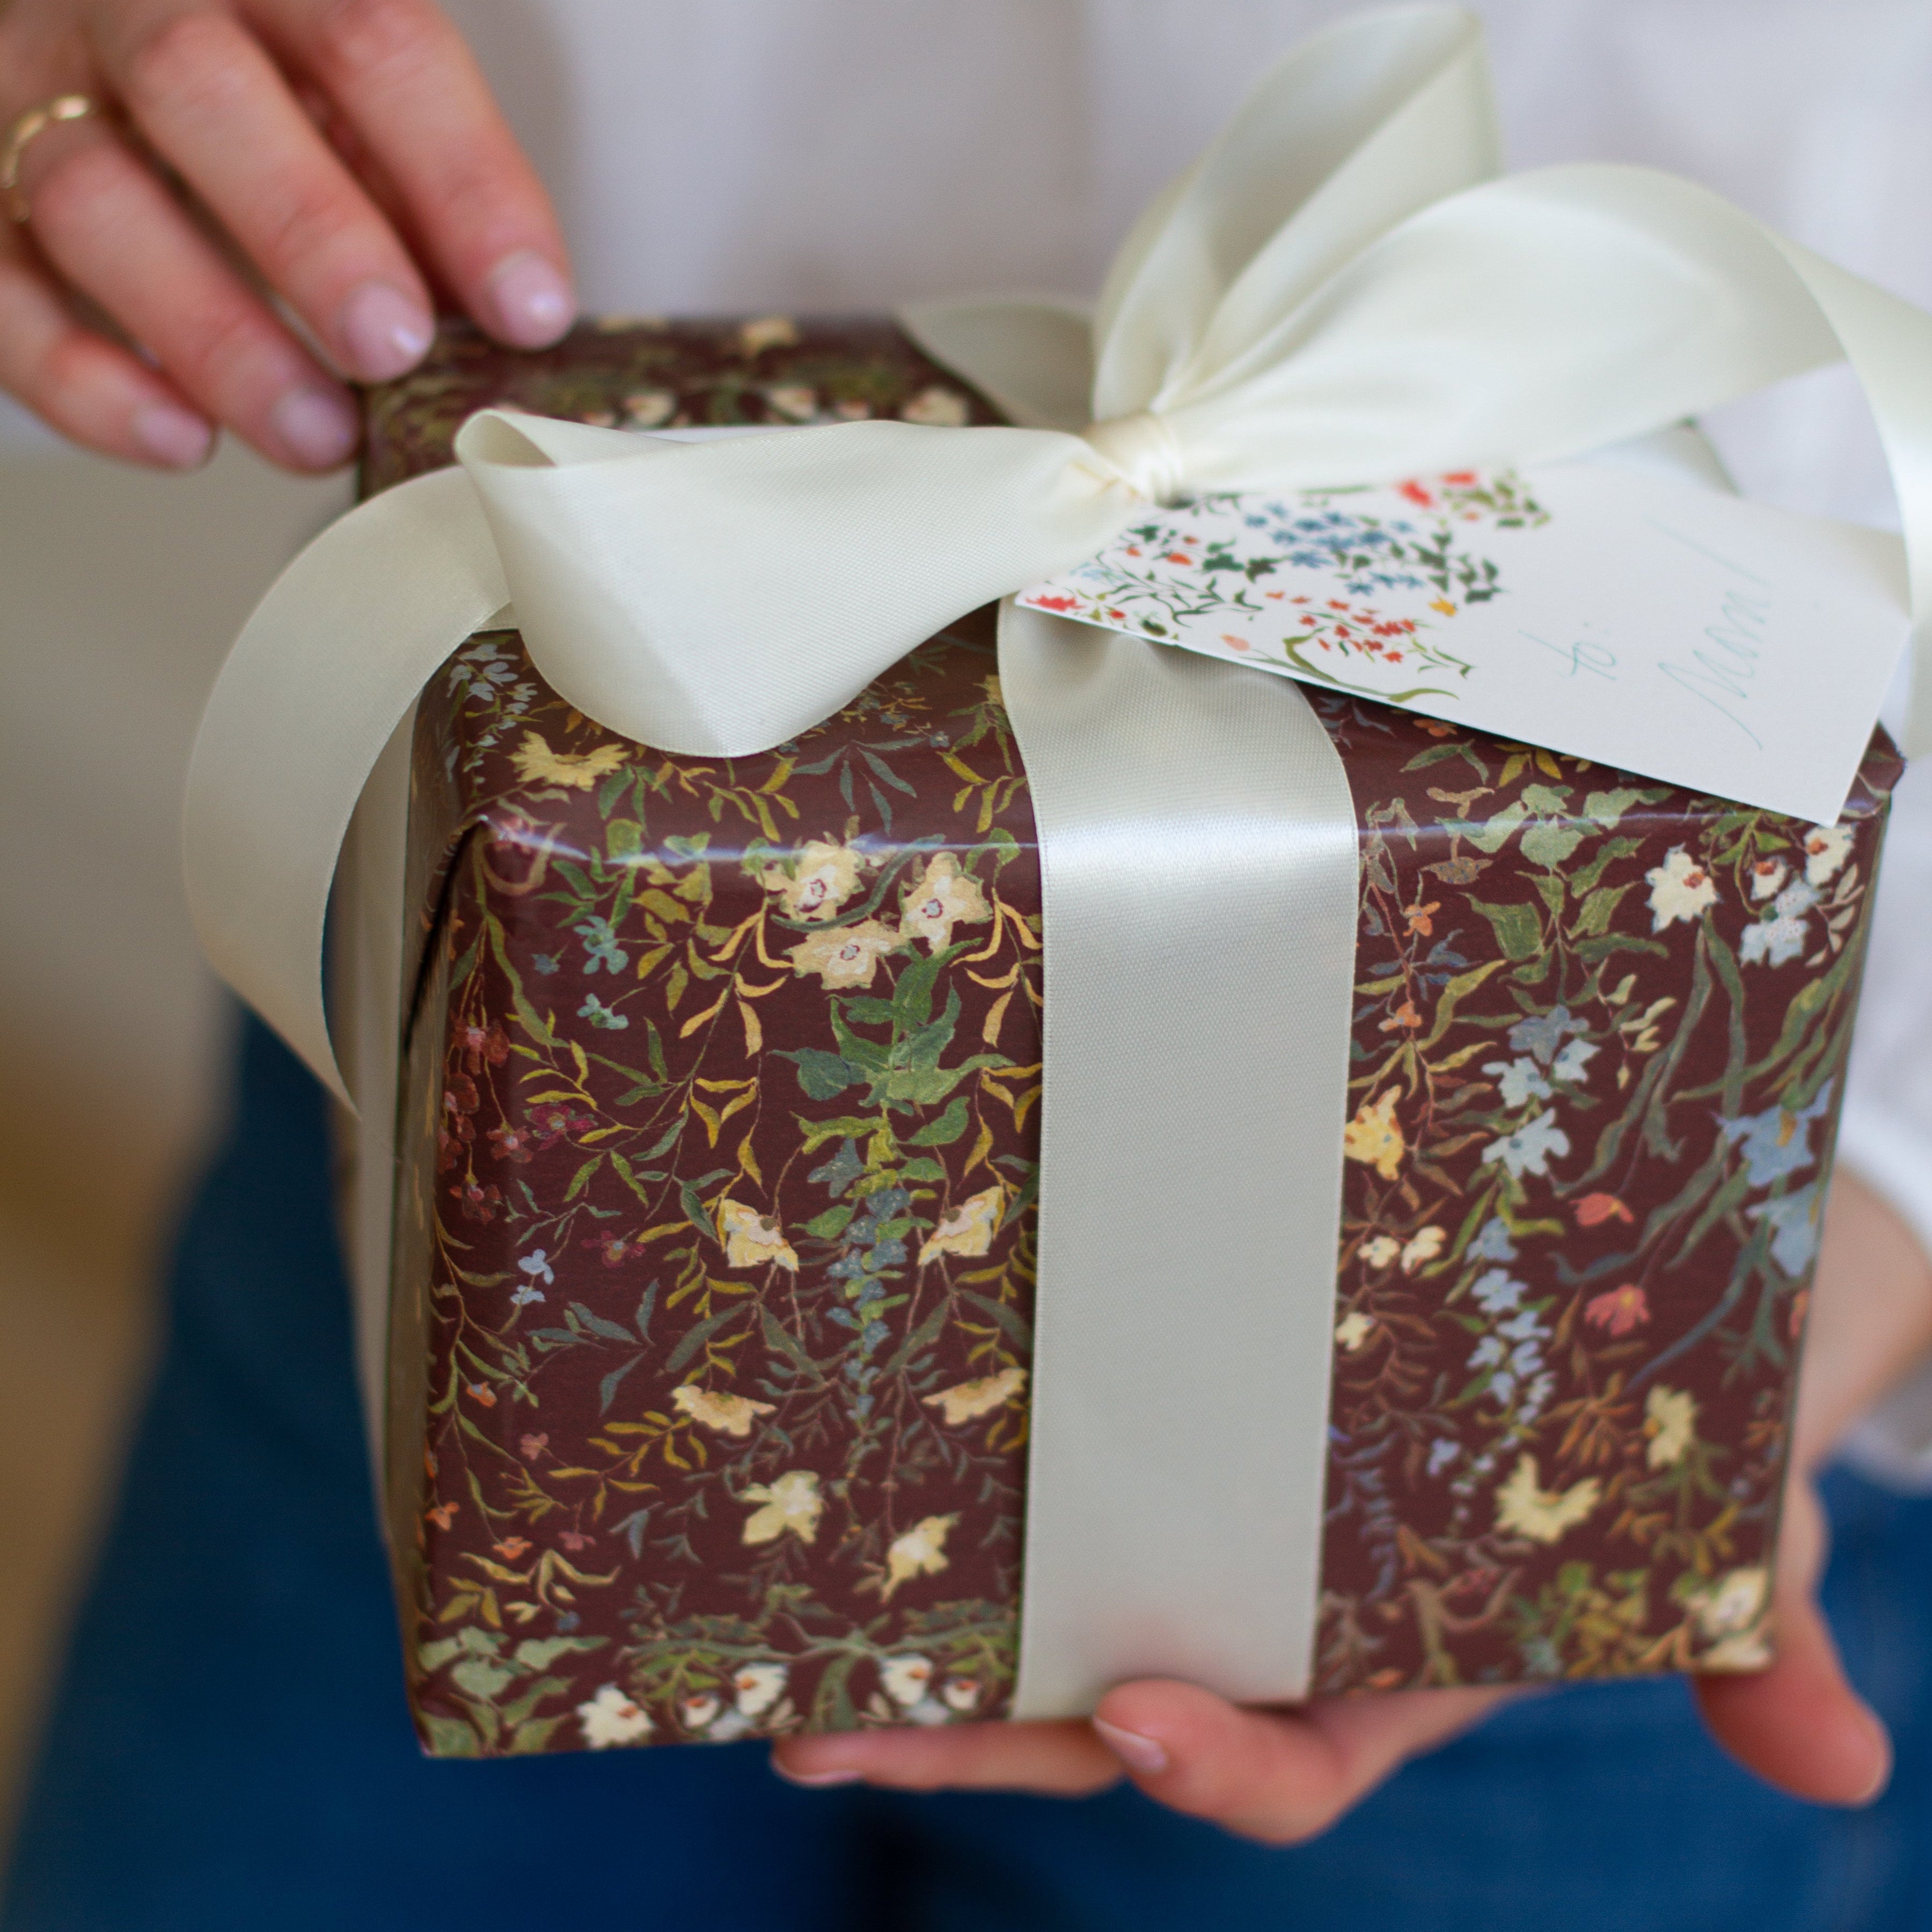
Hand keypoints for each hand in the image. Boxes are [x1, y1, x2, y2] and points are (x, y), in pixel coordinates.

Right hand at [0, 0, 570, 470]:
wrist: (98, 74)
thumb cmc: (263, 107)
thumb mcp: (348, 114)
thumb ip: (419, 193)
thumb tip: (514, 320)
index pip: (369, 38)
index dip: (461, 177)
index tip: (529, 305)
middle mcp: (120, 5)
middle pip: (198, 87)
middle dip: (311, 232)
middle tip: (395, 348)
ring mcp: (22, 95)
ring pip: (92, 195)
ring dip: (218, 335)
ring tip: (318, 434)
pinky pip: (2, 295)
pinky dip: (90, 382)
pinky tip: (185, 440)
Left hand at [770, 1170, 1931, 1839]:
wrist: (1666, 1291)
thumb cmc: (1695, 1417)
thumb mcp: (1731, 1518)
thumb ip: (1756, 1634)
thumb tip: (1842, 1766)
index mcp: (1400, 1661)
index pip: (1284, 1755)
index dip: (1210, 1762)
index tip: (1132, 1719)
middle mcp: (1286, 1598)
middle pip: (1113, 1696)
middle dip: (980, 1727)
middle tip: (824, 1724)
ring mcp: (1223, 1505)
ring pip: (1060, 1589)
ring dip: (929, 1613)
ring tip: (787, 1618)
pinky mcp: (1186, 1400)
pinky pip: (1076, 1455)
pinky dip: (980, 1468)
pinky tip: (868, 1440)